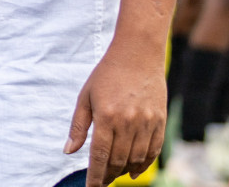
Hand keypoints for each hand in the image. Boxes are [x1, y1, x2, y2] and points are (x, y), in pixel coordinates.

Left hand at [64, 41, 164, 186]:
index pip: (100, 156)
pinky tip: (135, 170)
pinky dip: (144, 163)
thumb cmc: (107, 74)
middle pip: (119, 160)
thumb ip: (78, 126)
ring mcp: (147, 122)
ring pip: (137, 158)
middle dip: (109, 175)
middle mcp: (128, 122)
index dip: (96, 176)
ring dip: (126, 171)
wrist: (138, 54)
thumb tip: (68, 151)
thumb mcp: (86, 97)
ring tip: (116, 175)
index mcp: (107, 116)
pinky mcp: (160, 121)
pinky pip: (154, 150)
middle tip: (102, 181)